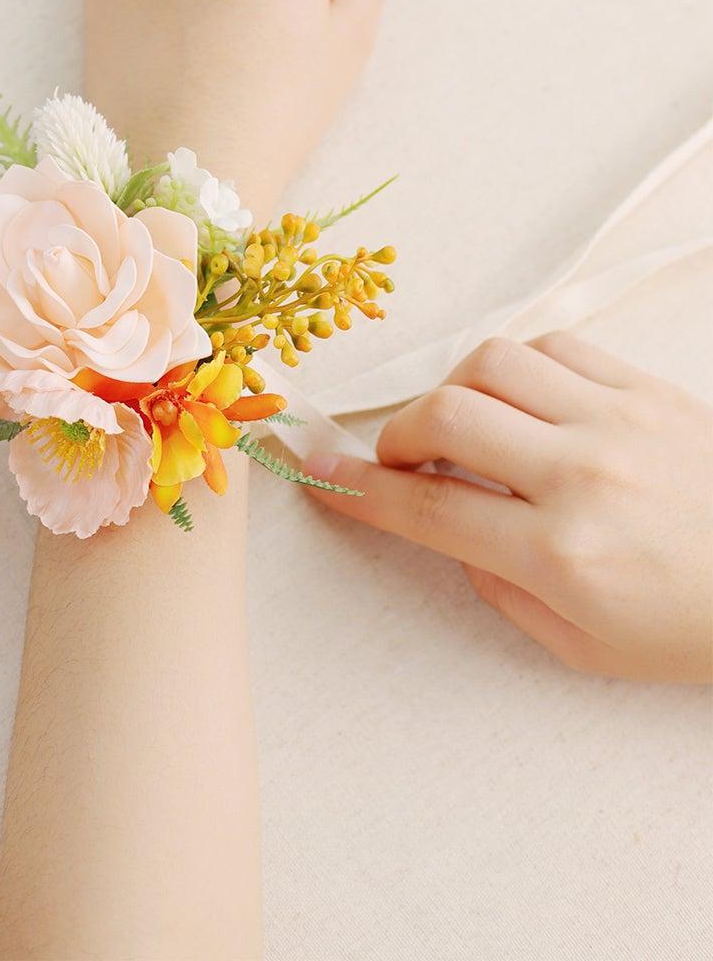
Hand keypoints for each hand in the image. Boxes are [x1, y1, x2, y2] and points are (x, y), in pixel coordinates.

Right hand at [306, 331, 712, 681]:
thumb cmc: (695, 627)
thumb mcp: (584, 647)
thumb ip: (500, 586)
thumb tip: (451, 525)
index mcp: (564, 554)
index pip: (429, 507)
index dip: (358, 487)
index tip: (318, 469)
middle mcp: (585, 475)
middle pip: (446, 415)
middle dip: (400, 435)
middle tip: (404, 459)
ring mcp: (620, 421)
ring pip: (493, 363)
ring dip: (456, 391)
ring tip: (467, 428)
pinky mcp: (651, 390)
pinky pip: (557, 346)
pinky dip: (520, 368)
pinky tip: (526, 403)